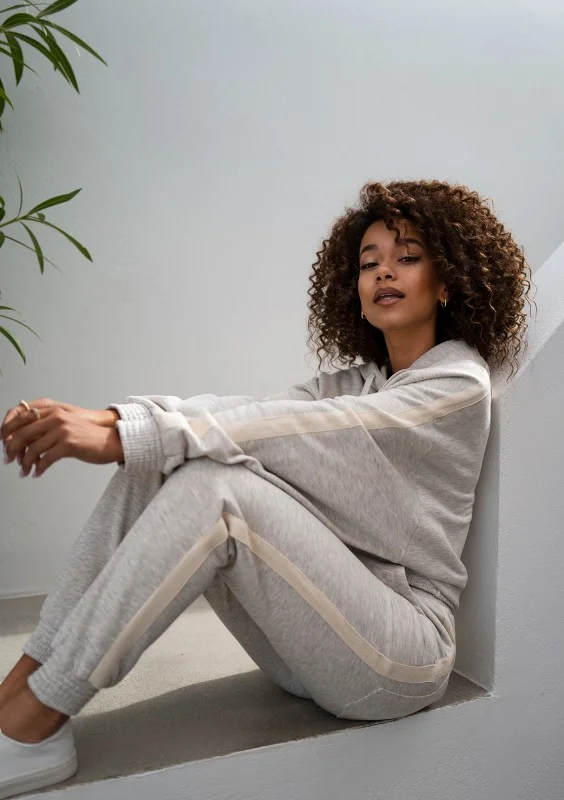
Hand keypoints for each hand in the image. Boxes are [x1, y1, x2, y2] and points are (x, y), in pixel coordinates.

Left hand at [1, 401, 123, 477]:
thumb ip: (43, 428)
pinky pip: (46, 459)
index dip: (7, 431)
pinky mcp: (69, 444)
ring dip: (25, 463)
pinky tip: (38, 473)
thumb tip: (20, 441)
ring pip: (32, 449)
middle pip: (22, 434)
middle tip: (9, 460)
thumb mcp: (63, 425)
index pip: (19, 416)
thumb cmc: (86, 436)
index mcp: (52, 410)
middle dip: (11, 450)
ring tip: (24, 471)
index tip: (4, 444)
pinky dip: (39, 468)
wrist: (109, 441)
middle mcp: (55, 417)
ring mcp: (62, 430)